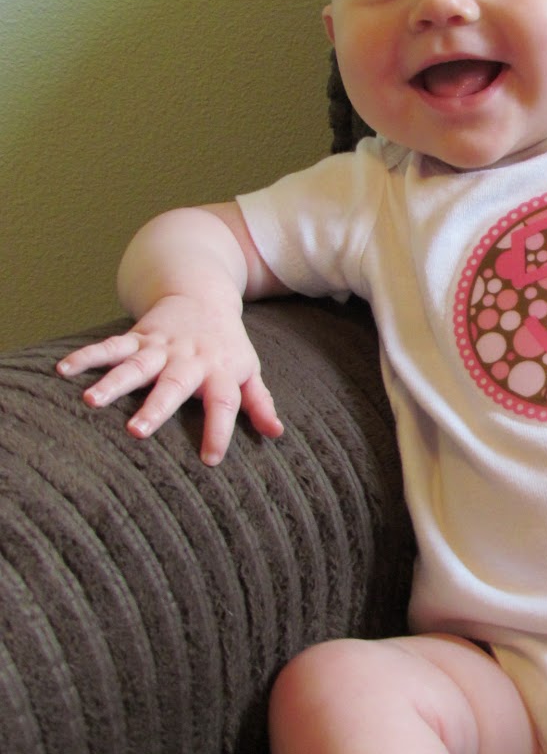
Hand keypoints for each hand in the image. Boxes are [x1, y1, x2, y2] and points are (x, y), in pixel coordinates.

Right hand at [58, 294, 283, 466]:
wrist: (203, 293)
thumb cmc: (226, 345)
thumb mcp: (248, 370)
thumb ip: (259, 403)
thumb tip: (276, 434)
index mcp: (220, 371)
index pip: (224, 403)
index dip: (220, 431)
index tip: (210, 460)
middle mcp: (189, 359)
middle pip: (173, 384)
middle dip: (155, 408)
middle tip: (136, 432)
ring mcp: (161, 347)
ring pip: (135, 365)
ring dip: (112, 381)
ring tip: (89, 401)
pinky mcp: (137, 336)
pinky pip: (110, 346)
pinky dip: (87, 356)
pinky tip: (64, 370)